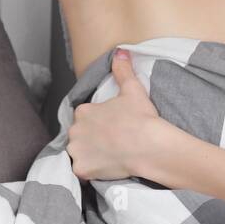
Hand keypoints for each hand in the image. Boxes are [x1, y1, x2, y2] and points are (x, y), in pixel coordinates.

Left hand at [66, 48, 162, 181]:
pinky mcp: (81, 169)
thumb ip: (123, 69)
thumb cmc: (141, 118)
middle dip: (89, 138)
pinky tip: (103, 168)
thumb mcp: (132, 89)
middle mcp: (75, 130)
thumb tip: (120, 52)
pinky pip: (80, 172)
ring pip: (78, 153)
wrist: (149, 146)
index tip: (110, 127)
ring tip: (107, 156)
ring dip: (87, 155)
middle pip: (78, 135)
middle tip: (110, 143)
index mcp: (84, 111)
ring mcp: (77, 151)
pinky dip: (89, 171)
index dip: (97, 123)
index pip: (84, 117)